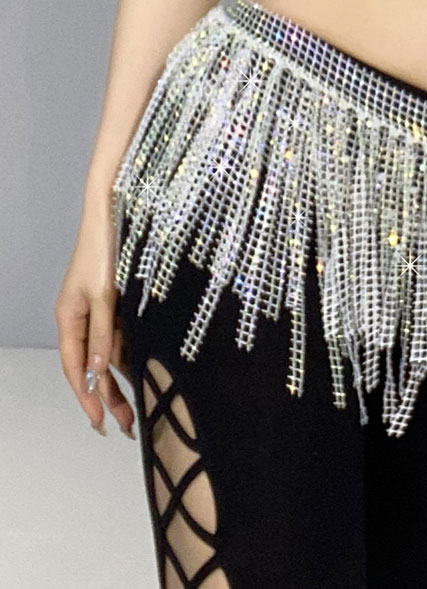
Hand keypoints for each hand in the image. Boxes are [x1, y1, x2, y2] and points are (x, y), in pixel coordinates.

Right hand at [54, 212, 135, 437]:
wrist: (114, 216)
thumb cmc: (103, 251)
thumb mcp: (104, 297)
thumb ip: (102, 334)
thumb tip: (98, 372)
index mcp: (69, 320)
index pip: (76, 369)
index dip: (87, 398)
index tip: (100, 423)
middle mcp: (81, 320)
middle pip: (93, 368)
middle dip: (107, 397)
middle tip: (127, 425)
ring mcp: (99, 313)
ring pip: (108, 355)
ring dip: (121, 380)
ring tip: (137, 409)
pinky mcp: (116, 305)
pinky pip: (121, 338)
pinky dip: (130, 357)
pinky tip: (143, 374)